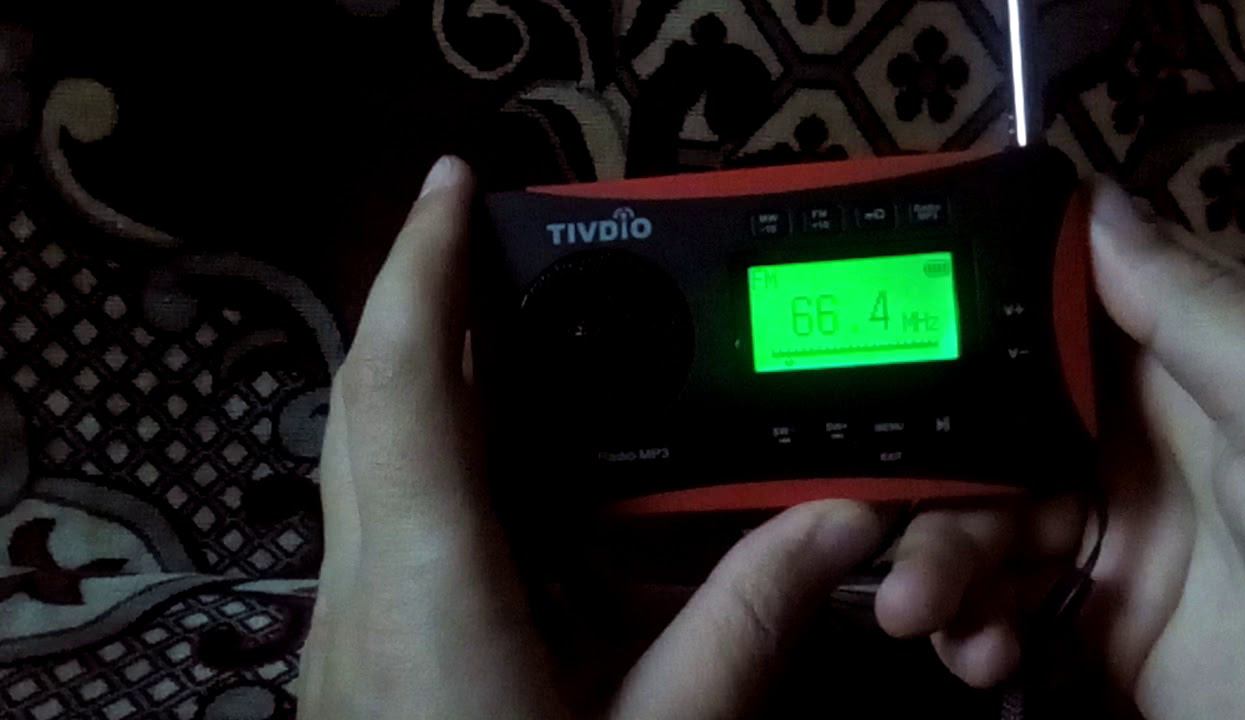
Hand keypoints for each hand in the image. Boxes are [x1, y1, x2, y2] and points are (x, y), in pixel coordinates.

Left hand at [296, 157, 888, 718]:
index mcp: (429, 588)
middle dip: (422, 299)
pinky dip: (432, 455)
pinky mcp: (360, 650)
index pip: (407, 382)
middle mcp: (361, 585)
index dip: (424, 266)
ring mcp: (346, 621)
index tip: (456, 185)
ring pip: (363, 454)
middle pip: (369, 398)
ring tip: (507, 333)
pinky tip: (502, 470)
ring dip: (425, 375)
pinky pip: (379, 514)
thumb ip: (747, 625)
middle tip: (490, 239)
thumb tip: (844, 523)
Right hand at [873, 181, 1244, 718]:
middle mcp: (1120, 444)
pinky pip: (999, 611)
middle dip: (917, 476)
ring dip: (932, 565)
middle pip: (979, 438)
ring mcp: (1102, 535)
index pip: (1036, 328)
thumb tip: (1089, 197)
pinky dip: (972, 633)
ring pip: (974, 529)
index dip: (955, 324)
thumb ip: (1188, 301)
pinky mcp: (1095, 620)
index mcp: (1168, 370)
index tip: (869, 330)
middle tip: (862, 513)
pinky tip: (980, 653)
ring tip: (918, 611)